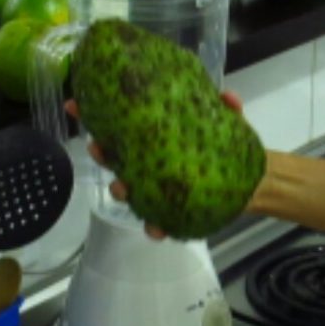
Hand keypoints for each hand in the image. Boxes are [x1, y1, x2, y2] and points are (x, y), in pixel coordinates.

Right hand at [64, 90, 245, 239]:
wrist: (249, 182)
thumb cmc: (226, 146)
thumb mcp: (228, 123)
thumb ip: (228, 109)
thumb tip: (227, 96)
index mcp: (154, 137)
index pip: (120, 124)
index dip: (94, 115)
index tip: (75, 105)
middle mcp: (149, 162)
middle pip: (116, 158)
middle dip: (102, 154)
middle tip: (97, 148)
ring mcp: (158, 188)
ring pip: (131, 190)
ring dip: (121, 189)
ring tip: (122, 187)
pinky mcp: (174, 211)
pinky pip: (160, 222)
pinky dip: (156, 227)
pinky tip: (156, 229)